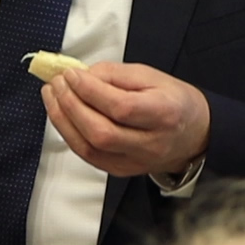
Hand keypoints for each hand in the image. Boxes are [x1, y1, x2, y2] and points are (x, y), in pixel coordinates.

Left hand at [42, 62, 209, 177]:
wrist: (192, 133)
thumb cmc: (172, 101)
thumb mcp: (151, 76)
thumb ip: (115, 74)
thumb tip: (82, 75)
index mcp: (164, 114)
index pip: (121, 107)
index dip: (91, 90)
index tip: (72, 74)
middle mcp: (150, 143)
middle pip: (102, 132)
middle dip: (71, 105)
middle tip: (57, 83)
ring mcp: (135, 161)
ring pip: (90, 148)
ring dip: (62, 120)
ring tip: (52, 95)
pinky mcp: (121, 170)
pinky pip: (87, 156)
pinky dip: (69, 134)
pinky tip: (60, 115)